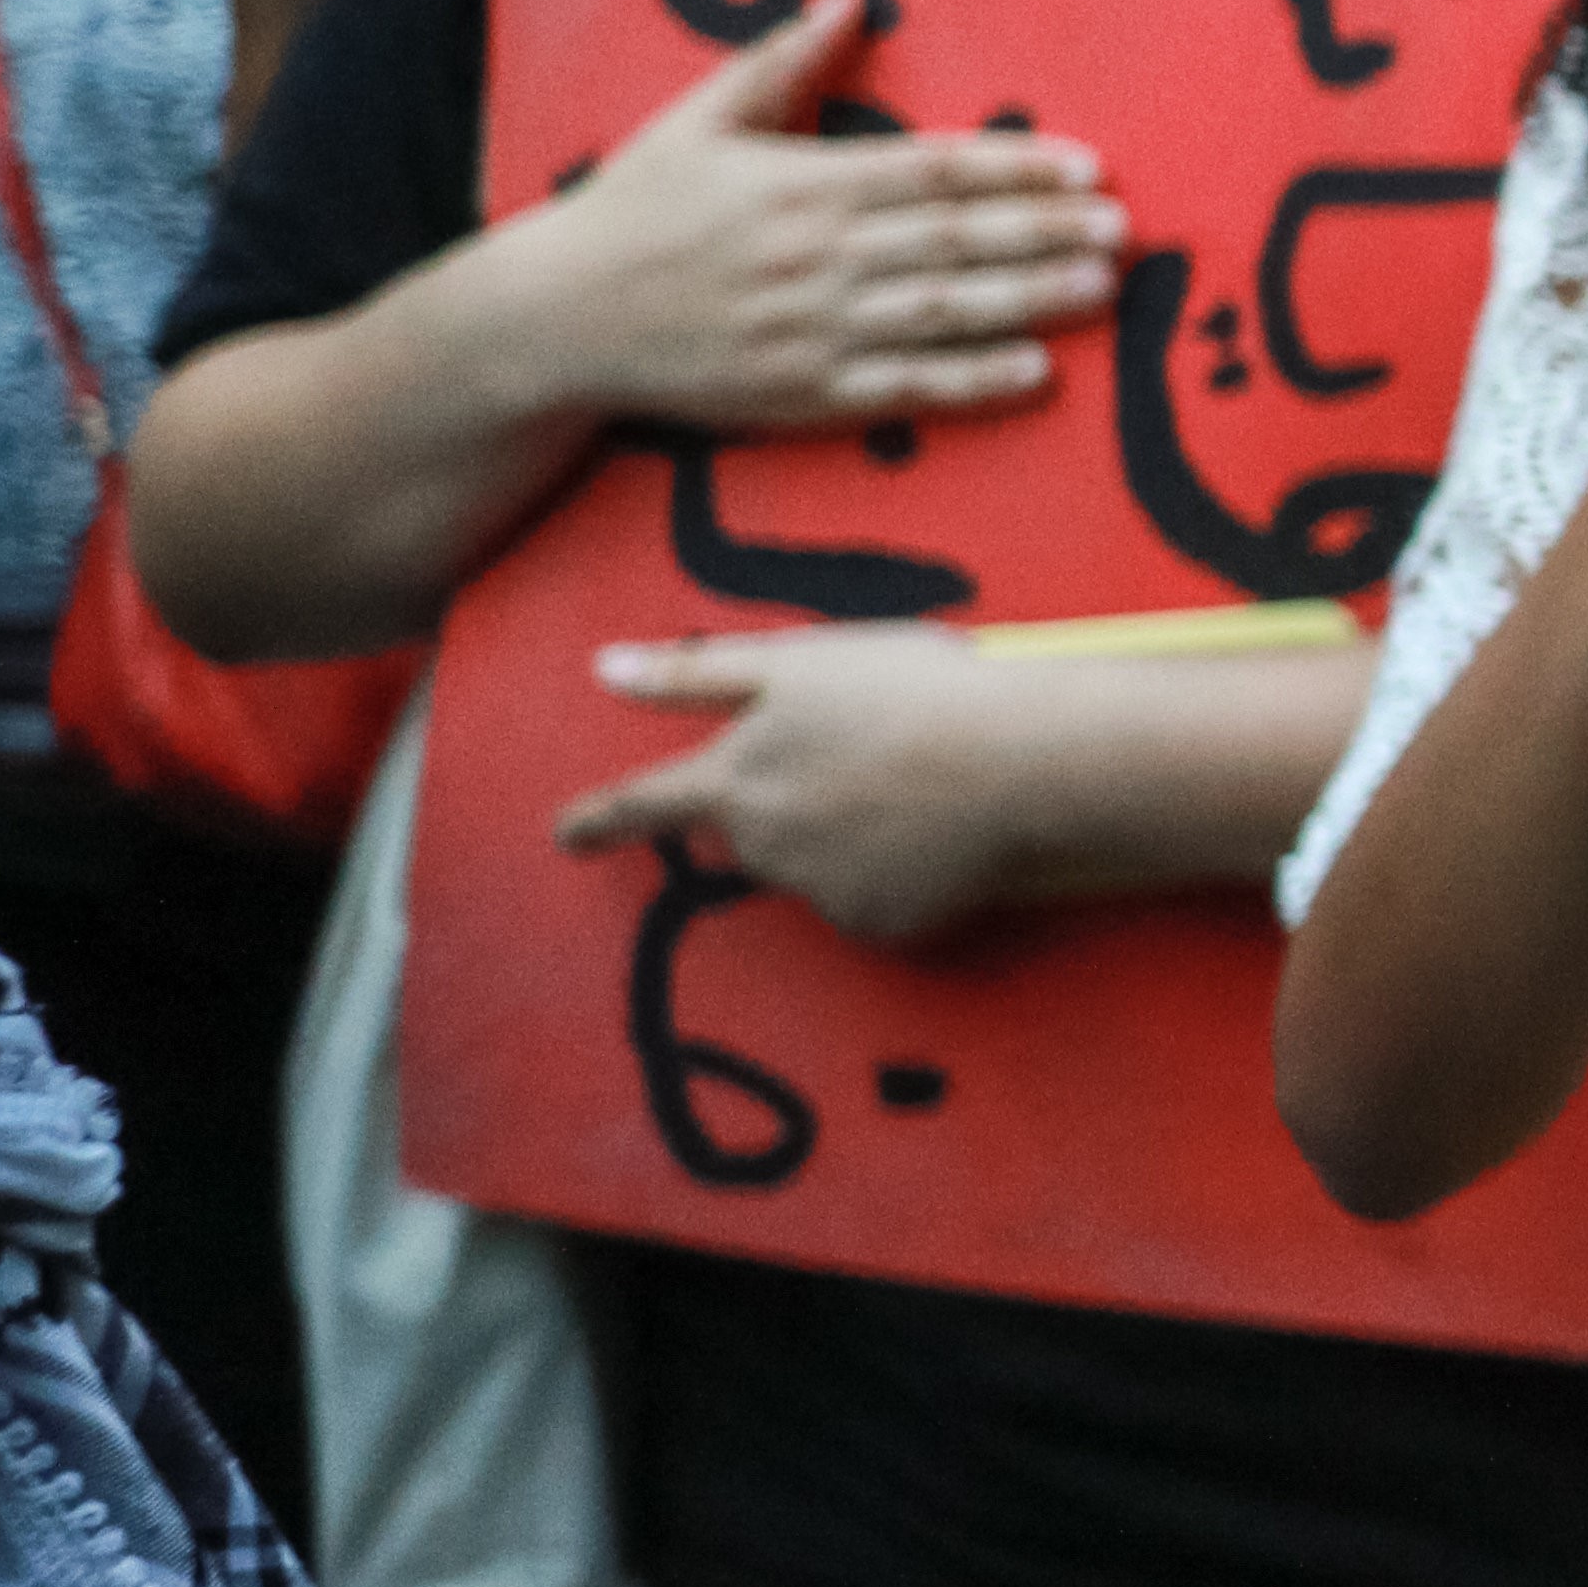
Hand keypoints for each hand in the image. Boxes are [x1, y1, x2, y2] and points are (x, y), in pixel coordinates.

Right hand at [503, 0, 1123, 427]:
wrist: (555, 319)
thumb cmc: (632, 211)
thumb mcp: (698, 121)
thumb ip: (780, 63)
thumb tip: (847, 1)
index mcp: (797, 183)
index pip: (931, 170)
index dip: (1015, 167)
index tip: (1086, 165)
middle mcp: (814, 255)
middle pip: (953, 238)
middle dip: (1044, 231)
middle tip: (1123, 226)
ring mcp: (811, 327)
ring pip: (943, 309)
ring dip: (1030, 297)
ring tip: (1103, 285)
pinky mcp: (802, 392)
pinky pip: (904, 387)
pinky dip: (972, 378)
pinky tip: (1036, 371)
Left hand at [558, 625, 1032, 944]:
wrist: (1022, 762)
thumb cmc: (913, 692)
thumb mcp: (799, 662)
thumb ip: (695, 673)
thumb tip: (604, 671)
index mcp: (735, 778)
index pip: (643, 802)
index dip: (600, 817)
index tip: (565, 836)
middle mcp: (765, 845)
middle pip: (752, 830)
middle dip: (789, 799)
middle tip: (863, 755)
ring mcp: (821, 891)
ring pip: (816, 863)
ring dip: (846, 832)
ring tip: (916, 786)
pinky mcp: (881, 924)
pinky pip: (873, 900)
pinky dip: (896, 873)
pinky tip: (938, 835)